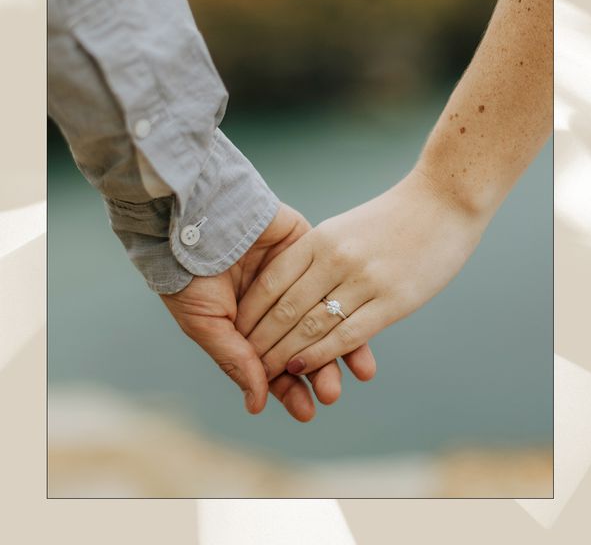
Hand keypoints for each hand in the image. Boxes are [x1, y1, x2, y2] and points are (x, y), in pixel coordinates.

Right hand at [160, 203, 375, 420]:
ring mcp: (296, 280)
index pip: (276, 365)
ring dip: (341, 347)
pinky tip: (363, 330)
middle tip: (330, 394)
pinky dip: (349, 306)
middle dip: (319, 373)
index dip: (290, 388)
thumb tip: (258, 403)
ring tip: (357, 372)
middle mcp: (277, 308)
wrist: (198, 217)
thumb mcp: (206, 323)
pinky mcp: (310, 252)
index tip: (306, 411)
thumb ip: (235, 360)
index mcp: (249, 328)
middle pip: (306, 347)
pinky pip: (335, 284)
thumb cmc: (190, 274)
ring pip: (326, 320)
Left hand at [236, 170, 484, 378]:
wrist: (445, 200)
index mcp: (320, 238)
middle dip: (261, 340)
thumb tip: (291, 289)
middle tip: (245, 361)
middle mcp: (336, 258)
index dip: (251, 311)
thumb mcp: (345, 228)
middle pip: (285, 308)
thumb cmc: (393, 217)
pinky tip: (301, 369)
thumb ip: (318, 256)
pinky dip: (319, 355)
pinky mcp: (393, 301)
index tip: (236, 331)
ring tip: (265, 373)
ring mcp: (364, 280)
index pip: (272, 282)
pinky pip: (347, 335)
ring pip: (311, 326)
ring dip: (284, 354)